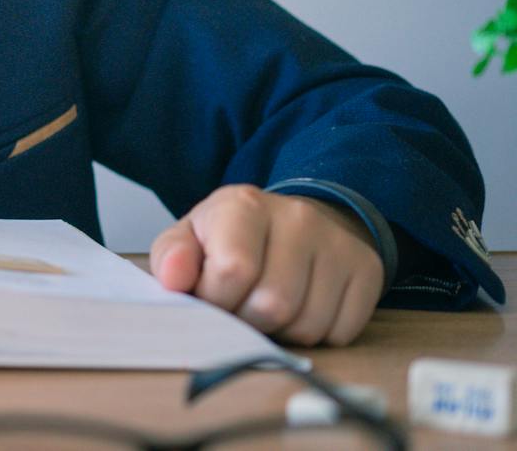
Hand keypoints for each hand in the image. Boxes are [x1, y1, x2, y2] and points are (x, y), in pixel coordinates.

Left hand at [150, 184, 384, 345]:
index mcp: (244, 205)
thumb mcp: (191, 238)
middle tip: (242, 305)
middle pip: (272, 304)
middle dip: (248, 320)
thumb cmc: (232, 237)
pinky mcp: (367, 269)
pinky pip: (341, 332)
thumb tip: (174, 278)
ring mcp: (337, 242)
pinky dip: (317, 335)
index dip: (215, 299)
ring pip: (308, 325)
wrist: (292, 222)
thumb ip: (172, 257)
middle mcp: (298, 217)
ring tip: (270, 304)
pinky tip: (303, 306)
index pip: (231, 272)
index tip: (211, 294)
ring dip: (282, 331)